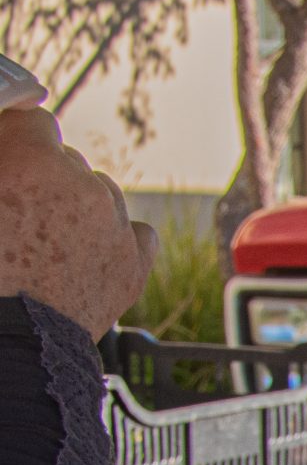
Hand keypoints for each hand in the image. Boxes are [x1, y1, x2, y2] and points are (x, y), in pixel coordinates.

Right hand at [0, 107, 155, 338]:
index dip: (19, 140)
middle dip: (45, 179)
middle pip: (68, 161)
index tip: (11, 158)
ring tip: (49, 242)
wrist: (9, 344)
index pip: (34, 120)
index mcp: (32, 160)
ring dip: (80, 209)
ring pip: (102, 195)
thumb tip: (9, 152)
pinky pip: (136, 233)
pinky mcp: (136, 263)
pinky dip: (117, 240)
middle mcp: (82, 186)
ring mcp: (116, 225)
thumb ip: (1, 157)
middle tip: (20, 212)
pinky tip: (88, 256)